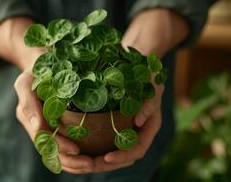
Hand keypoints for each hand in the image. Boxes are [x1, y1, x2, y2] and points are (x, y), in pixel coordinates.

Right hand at [0, 17, 94, 173]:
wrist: (43, 62)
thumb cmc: (35, 71)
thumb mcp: (26, 83)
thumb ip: (29, 104)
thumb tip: (38, 129)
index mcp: (29, 119)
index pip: (45, 141)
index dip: (60, 148)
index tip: (77, 150)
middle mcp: (38, 126)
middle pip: (53, 152)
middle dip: (71, 161)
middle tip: (90, 164)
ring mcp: (49, 126)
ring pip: (60, 153)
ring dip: (75, 163)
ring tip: (93, 164)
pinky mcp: (60, 124)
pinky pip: (67, 143)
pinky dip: (78, 154)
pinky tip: (93, 156)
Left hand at [93, 9, 187, 171]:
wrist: (138, 65)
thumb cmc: (147, 74)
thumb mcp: (152, 85)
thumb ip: (149, 103)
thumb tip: (138, 122)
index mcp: (148, 127)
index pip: (137, 149)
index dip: (123, 157)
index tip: (106, 158)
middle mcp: (137, 132)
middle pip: (123, 157)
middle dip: (106, 164)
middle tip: (88, 165)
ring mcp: (126, 130)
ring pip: (113, 153)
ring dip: (98, 161)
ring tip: (81, 162)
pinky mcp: (115, 126)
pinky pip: (105, 142)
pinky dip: (94, 149)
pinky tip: (78, 149)